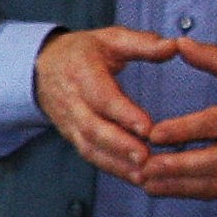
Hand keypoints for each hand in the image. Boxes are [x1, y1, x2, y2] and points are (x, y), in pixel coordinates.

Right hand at [31, 26, 179, 183]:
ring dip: (117, 164)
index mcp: (82, 71)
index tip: (148, 128)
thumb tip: (174, 46)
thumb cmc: (82, 52)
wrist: (42, 67)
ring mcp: (70, 122)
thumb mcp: (111, 38)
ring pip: (91, 147)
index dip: (124, 114)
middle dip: (120, 146)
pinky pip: (91, 155)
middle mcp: (72, 100)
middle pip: (94, 128)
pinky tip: (136, 177)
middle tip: (146, 158)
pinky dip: (113, 168)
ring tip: (144, 174)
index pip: (102, 97)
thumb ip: (143, 43)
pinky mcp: (72, 136)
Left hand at [137, 39, 216, 198]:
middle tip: (143, 167)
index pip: (214, 124)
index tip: (154, 134)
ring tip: (145, 181)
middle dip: (176, 167)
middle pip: (212, 161)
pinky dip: (188, 192)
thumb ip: (213, 58)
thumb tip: (180, 43)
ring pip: (212, 183)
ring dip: (177, 186)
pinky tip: (163, 188)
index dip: (183, 131)